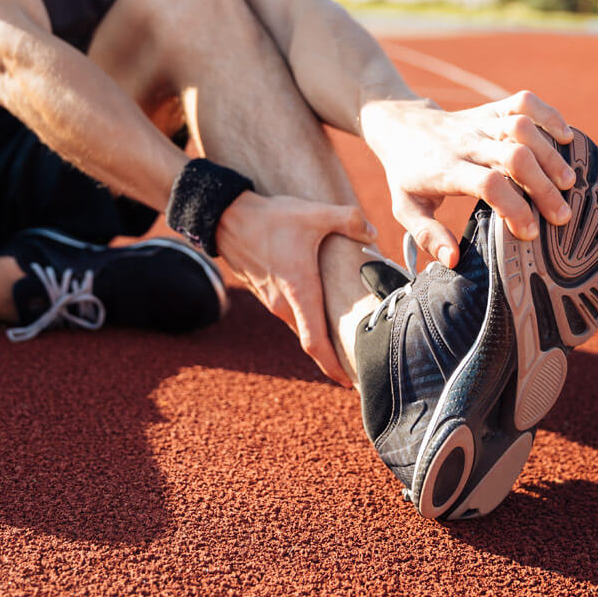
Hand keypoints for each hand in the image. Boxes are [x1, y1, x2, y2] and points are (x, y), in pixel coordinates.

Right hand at [215, 190, 375, 386]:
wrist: (226, 217)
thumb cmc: (270, 219)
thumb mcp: (314, 214)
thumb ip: (348, 220)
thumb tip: (371, 230)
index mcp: (299, 293)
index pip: (315, 343)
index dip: (332, 367)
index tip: (347, 382)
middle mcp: (282, 304)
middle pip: (311, 339)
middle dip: (333, 352)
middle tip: (358, 357)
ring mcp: (270, 300)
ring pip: (299, 324)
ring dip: (318, 332)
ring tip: (342, 331)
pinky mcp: (263, 291)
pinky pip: (288, 312)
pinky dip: (305, 315)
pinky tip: (317, 303)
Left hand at [362, 92, 576, 268]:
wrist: (400, 127)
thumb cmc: (408, 173)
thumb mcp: (406, 207)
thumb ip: (427, 234)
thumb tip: (453, 259)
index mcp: (446, 169)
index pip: (488, 184)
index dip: (514, 208)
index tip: (529, 233)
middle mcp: (466, 142)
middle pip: (514, 156)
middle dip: (542, 187)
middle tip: (561, 215)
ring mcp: (479, 122)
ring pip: (521, 127)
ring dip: (550, 153)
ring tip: (568, 182)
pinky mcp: (490, 109)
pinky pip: (523, 102)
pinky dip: (549, 116)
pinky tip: (566, 138)